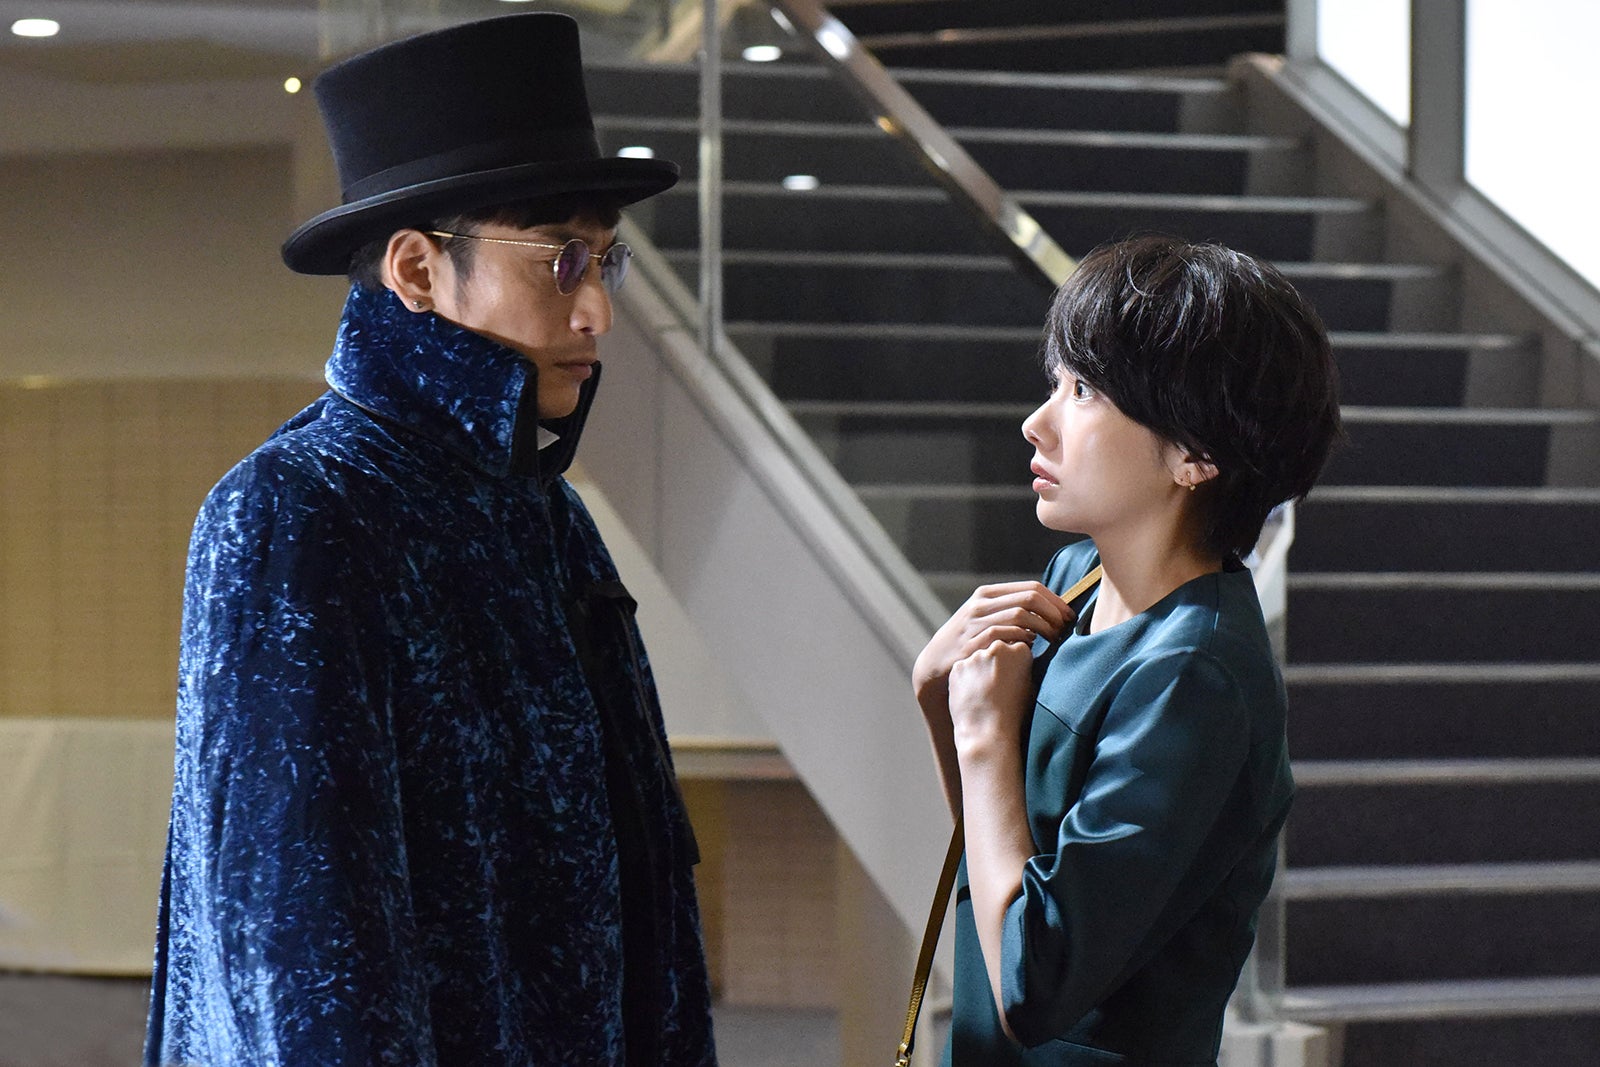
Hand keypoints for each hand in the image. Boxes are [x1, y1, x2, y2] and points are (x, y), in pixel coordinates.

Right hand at [912, 581, 1073, 707]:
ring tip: (1055, 640)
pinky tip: (1031, 648)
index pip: (1032, 587)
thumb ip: (1012, 613)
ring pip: (1021, 615)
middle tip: (1066, 629)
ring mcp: (975, 622)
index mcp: (988, 594)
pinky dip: (1024, 640)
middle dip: (1054, 613)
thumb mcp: (986, 621)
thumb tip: (1052, 612)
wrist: (934, 664)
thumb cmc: (970, 644)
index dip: (1056, 601)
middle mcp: (981, 604)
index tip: (1070, 617)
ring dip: (1044, 627)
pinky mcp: (973, 641)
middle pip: (1030, 598)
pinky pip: (1007, 635)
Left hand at [947, 640, 1036, 753]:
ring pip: (978, 657)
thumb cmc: (1013, 714)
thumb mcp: (1030, 687)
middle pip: (997, 649)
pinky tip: (971, 694)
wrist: (987, 732)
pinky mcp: (958, 666)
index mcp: (1020, 652)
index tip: (1013, 677)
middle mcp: (997, 648)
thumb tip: (1018, 659)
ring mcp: (975, 656)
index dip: (1015, 662)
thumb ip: (1023, 667)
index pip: (1018, 647)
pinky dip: (966, 677)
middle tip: (997, 684)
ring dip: (980, 668)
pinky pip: (963, 668)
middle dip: (997, 661)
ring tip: (984, 692)